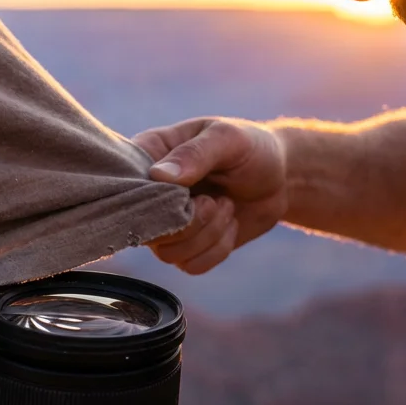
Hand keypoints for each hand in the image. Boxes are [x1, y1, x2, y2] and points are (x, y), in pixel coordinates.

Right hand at [134, 118, 287, 274]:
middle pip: (146, 229)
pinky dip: (217, 249)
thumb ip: (195, 153)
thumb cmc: (250, 147)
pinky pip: (190, 266)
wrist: (280, 176)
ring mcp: (166, 223)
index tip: (186, 194)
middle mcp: (149, 194)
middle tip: (214, 200)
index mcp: (147, 156)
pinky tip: (230, 224)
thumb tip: (159, 176)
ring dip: (207, 234)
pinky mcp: (187, 246)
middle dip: (190, 222)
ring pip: (168, 253)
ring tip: (226, 206)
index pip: (124, 187)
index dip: (151, 200)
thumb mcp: (227, 139)